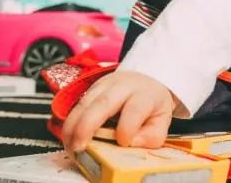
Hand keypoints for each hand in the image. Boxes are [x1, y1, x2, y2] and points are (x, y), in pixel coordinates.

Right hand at [61, 70, 176, 151]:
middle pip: (103, 102)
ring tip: (70, 146)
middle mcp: (123, 86)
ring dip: (73, 126)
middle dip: (87, 126)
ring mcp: (104, 84)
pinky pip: (77, 104)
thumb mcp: (161, 121)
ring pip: (84, 102)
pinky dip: (71, 123)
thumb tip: (130, 144)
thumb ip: (151, 136)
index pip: (135, 109)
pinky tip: (69, 138)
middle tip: (79, 148)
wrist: (146, 81)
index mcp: (145, 94)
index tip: (122, 143)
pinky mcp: (91, 88)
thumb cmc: (151, 106)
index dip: (127, 129)